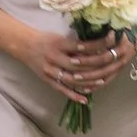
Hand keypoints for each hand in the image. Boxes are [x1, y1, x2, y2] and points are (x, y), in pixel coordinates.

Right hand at [11, 18, 130, 95]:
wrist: (24, 45)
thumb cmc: (45, 39)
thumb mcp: (60, 37)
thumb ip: (75, 44)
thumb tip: (98, 46)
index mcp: (59, 44)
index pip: (82, 46)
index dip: (98, 45)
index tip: (111, 41)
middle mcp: (55, 58)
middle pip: (79, 65)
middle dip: (97, 64)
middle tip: (112, 62)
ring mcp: (50, 71)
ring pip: (72, 79)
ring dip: (88, 81)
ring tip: (102, 81)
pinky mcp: (47, 81)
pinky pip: (62, 90)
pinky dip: (74, 95)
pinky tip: (85, 99)